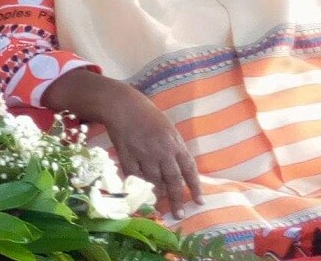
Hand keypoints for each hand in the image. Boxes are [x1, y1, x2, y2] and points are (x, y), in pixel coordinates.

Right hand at [105, 91, 201, 218]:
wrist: (122, 105)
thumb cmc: (147, 114)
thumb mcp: (168, 128)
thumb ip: (175, 147)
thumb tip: (181, 167)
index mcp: (175, 144)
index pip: (189, 170)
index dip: (195, 187)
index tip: (199, 201)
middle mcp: (162, 152)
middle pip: (173, 181)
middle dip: (177, 200)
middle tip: (179, 214)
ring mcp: (144, 155)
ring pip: (154, 182)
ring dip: (158, 195)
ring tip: (160, 205)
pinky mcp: (127, 157)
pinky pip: (135, 177)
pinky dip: (139, 186)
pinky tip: (142, 193)